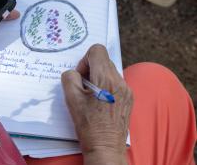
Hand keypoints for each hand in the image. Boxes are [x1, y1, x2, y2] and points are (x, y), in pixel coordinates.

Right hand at [61, 44, 132, 164]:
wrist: (106, 146)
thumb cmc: (88, 125)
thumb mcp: (71, 100)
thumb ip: (69, 78)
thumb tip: (74, 73)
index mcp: (106, 79)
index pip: (97, 50)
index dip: (84, 60)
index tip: (81, 76)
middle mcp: (120, 81)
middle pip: (103, 60)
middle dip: (90, 69)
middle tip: (83, 87)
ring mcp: (127, 89)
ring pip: (109, 71)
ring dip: (98, 77)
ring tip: (92, 96)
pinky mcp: (129, 97)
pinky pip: (115, 81)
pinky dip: (106, 85)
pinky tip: (100, 101)